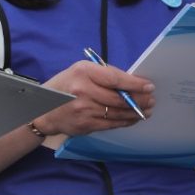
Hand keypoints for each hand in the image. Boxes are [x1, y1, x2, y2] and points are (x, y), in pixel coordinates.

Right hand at [33, 61, 153, 136]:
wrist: (42, 110)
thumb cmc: (66, 85)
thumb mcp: (81, 70)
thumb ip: (104, 74)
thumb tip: (132, 81)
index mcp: (83, 72)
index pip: (115, 79)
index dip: (135, 84)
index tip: (149, 86)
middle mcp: (83, 91)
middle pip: (119, 98)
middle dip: (140, 100)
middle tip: (152, 100)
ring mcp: (84, 110)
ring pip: (117, 113)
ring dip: (136, 112)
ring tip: (147, 110)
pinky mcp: (85, 125)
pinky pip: (111, 124)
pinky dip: (125, 121)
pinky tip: (133, 118)